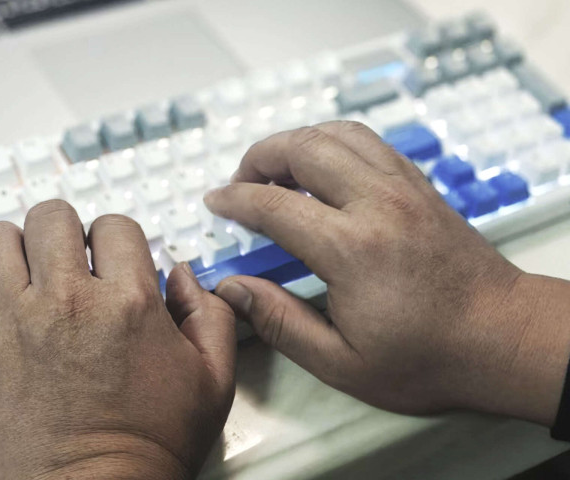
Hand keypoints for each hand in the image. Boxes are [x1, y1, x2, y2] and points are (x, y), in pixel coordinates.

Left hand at [0, 201, 235, 479]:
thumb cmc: (150, 448)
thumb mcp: (213, 382)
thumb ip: (211, 316)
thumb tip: (183, 275)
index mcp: (128, 304)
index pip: (114, 226)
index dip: (117, 238)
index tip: (112, 259)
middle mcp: (67, 303)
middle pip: (51, 217)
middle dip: (65, 230)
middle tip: (69, 257)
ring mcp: (12, 324)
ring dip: (14, 247)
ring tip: (27, 272)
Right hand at [204, 121, 569, 425]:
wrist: (500, 338)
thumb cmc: (424, 358)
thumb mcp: (341, 361)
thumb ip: (280, 321)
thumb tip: (232, 288)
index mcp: (350, 249)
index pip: (273, 204)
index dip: (234, 199)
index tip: (215, 203)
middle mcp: (376, 203)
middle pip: (303, 147)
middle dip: (259, 157)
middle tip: (240, 184)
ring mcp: (403, 187)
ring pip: (337, 134)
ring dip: (296, 142)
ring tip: (276, 171)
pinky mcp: (420, 185)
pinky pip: (369, 143)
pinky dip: (333, 143)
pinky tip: (322, 169)